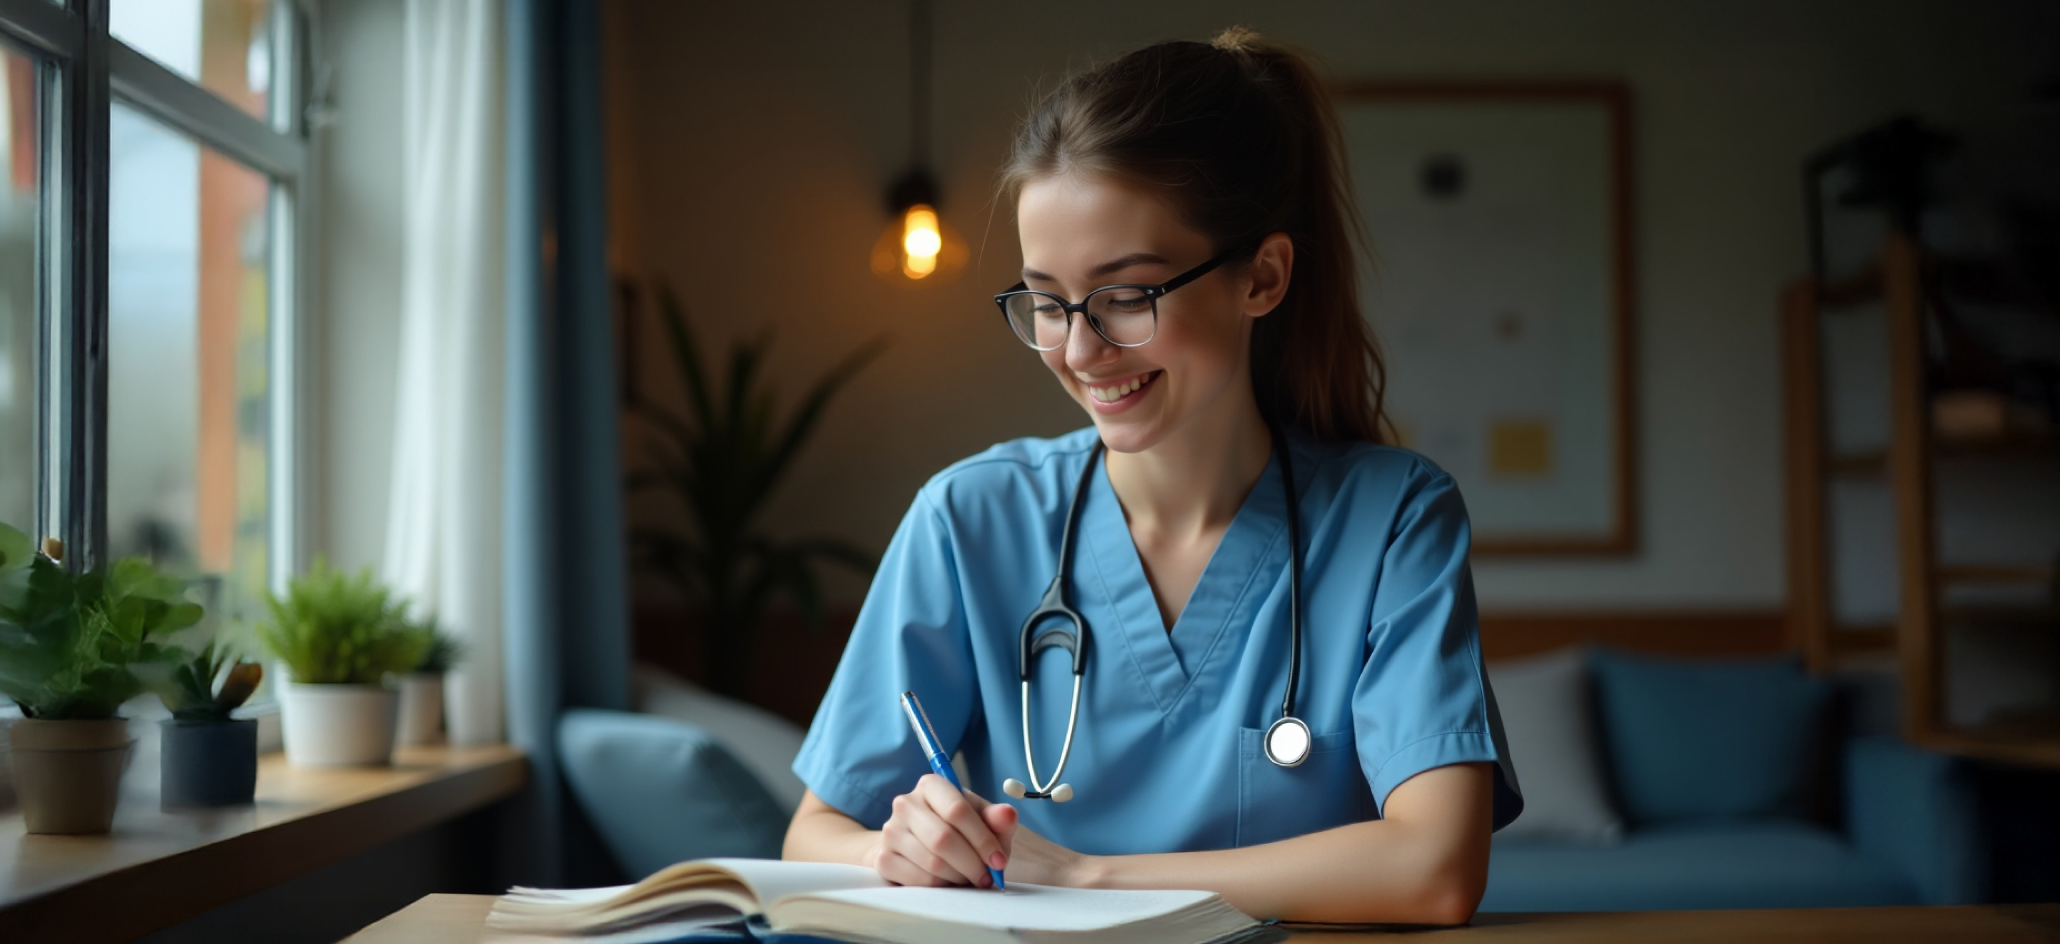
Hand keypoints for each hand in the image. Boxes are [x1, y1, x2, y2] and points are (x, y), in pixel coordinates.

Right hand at [865, 774, 1017, 886]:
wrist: (916, 844)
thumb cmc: (956, 829)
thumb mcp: (981, 819)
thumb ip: (997, 818)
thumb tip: (1007, 814)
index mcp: (931, 785)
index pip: (958, 810)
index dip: (983, 839)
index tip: (999, 860)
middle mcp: (906, 803)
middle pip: (943, 839)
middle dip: (972, 863)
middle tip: (986, 876)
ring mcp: (890, 831)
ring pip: (932, 863)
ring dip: (958, 877)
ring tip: (967, 877)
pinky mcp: (883, 858)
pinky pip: (918, 880)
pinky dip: (941, 886)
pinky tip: (948, 881)